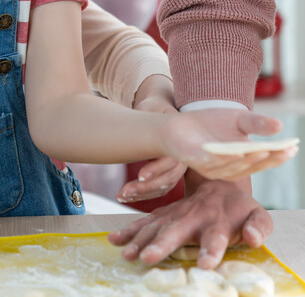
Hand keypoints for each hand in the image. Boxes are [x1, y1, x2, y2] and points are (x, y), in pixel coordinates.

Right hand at [108, 178, 271, 268]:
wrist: (220, 184)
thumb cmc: (241, 208)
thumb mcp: (258, 215)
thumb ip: (259, 227)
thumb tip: (252, 239)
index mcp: (219, 221)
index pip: (216, 237)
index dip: (211, 249)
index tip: (206, 264)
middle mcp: (194, 217)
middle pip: (177, 231)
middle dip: (163, 244)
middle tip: (149, 258)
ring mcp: (176, 215)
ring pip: (157, 227)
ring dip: (142, 240)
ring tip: (128, 255)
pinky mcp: (163, 216)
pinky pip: (144, 223)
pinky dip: (129, 231)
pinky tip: (114, 240)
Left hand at [118, 75, 187, 201]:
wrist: (157, 111)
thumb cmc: (153, 109)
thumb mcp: (153, 108)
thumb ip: (153, 114)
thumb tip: (152, 121)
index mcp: (181, 140)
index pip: (172, 160)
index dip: (157, 169)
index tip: (140, 176)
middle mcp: (182, 157)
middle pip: (168, 178)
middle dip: (146, 187)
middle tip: (125, 191)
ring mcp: (176, 167)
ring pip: (163, 187)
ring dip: (142, 194)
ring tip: (122, 196)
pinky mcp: (167, 174)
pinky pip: (158, 189)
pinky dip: (143, 195)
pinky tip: (126, 196)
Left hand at [161, 109, 296, 179]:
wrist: (175, 123)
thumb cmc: (208, 124)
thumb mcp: (237, 120)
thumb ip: (256, 124)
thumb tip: (280, 126)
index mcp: (239, 161)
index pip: (262, 160)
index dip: (279, 155)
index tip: (295, 146)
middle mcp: (227, 168)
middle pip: (251, 166)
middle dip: (269, 158)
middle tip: (286, 149)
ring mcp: (210, 167)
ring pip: (233, 166)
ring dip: (249, 159)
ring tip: (266, 149)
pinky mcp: (194, 161)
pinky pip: (211, 162)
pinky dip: (224, 158)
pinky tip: (236, 151)